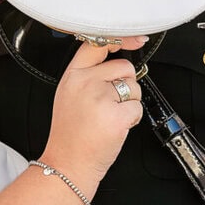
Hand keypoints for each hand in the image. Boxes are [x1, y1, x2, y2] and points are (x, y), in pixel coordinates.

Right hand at [42, 36, 146, 184]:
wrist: (67, 164)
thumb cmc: (71, 135)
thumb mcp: (70, 95)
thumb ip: (90, 75)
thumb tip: (118, 61)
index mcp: (73, 75)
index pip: (98, 45)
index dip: (120, 39)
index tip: (134, 40)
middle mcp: (86, 83)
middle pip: (125, 67)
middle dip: (125, 85)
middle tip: (109, 105)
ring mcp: (100, 98)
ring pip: (134, 88)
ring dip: (129, 103)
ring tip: (109, 117)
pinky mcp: (116, 115)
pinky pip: (137, 107)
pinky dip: (132, 119)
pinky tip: (115, 127)